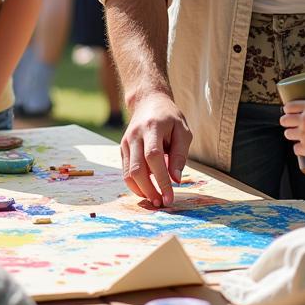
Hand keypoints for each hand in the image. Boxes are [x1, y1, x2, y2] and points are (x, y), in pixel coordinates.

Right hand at [121, 92, 191, 207]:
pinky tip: (147, 190)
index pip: (153, 157)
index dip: (161, 180)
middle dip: (149, 190)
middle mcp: (134, 135)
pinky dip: (135, 184)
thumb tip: (176, 180)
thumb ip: (180, 155)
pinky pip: (125, 171)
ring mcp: (125, 142)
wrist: (148, 102)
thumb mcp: (183, 131)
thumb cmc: (169, 117)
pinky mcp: (122, 148)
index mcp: (151, 128)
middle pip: (137, 169)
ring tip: (155, 199)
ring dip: (141, 191)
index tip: (170, 197)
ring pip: (128, 173)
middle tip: (162, 203)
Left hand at [280, 100, 304, 157]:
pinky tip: (303, 147)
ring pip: (287, 134)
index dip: (288, 110)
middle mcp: (304, 120)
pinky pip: (295, 148)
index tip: (289, 112)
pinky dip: (299, 148)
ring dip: (291, 134)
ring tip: (297, 135)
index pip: (289, 106)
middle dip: (286, 122)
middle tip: (290, 124)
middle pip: (284, 120)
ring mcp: (304, 134)